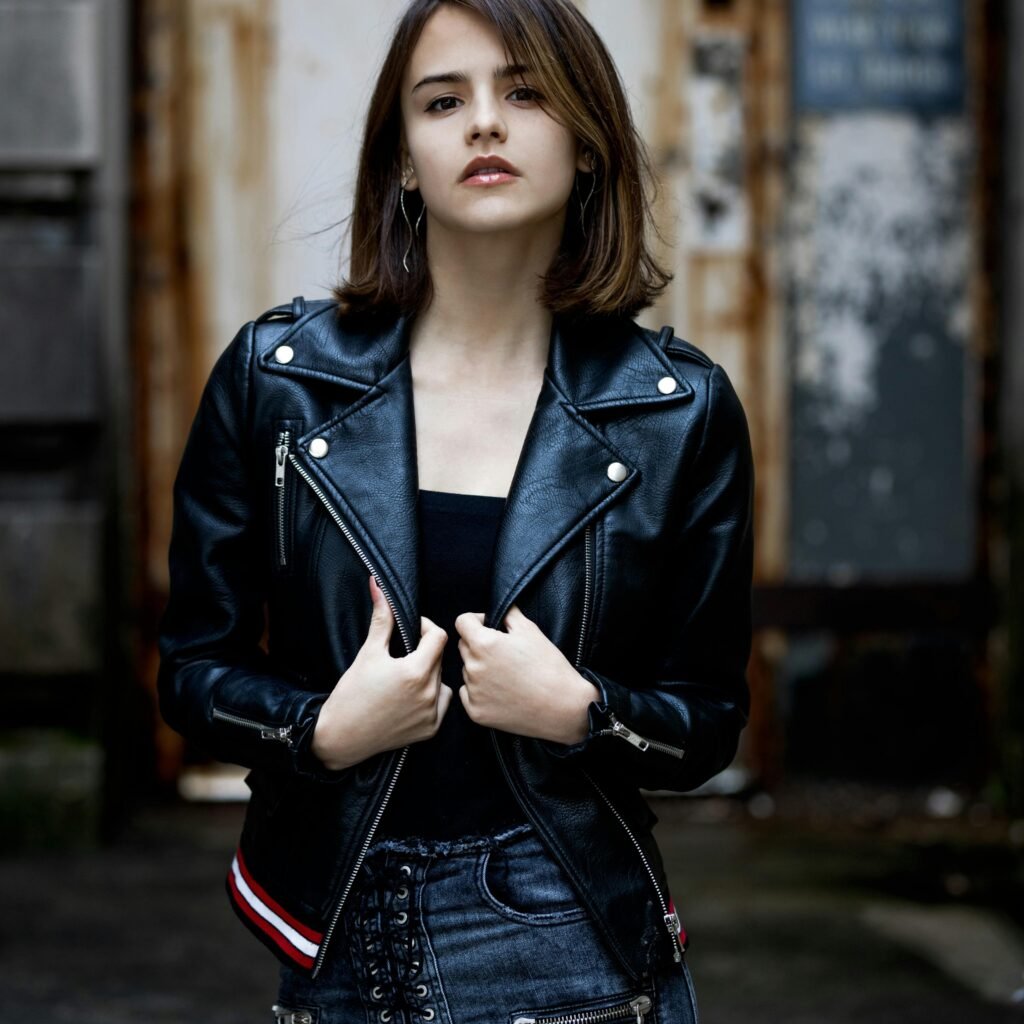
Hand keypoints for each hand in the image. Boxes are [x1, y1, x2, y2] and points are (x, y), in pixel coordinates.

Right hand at [312, 574, 452, 770]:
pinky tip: (412, 696)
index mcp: (416, 672)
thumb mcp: (368, 653)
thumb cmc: (351, 694)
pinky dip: (433, 697)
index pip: (438, 637)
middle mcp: (429, 694)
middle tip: (402, 655)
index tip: (411, 631)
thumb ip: (381, 619)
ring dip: (429, 674)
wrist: (341, 736)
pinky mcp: (430, 729)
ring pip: (442, 680)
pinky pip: (442, 703)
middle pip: (439, 659)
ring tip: (405, 677)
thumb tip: (379, 586)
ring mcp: (431, 714)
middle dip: (424, 651)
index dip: (425, 628)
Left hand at [454, 603, 600, 743]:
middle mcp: (473, 667)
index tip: (489, 627)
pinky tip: (502, 692)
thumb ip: (508, 614)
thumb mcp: (531, 630)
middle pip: (464, 647)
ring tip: (508, 676)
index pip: (462, 622)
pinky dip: (480, 692)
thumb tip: (498, 610)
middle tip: (504, 654)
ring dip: (481, 669)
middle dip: (479, 645)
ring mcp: (473, 692)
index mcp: (484, 644)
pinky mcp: (476, 712)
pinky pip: (468, 693)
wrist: (562, 707)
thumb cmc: (549, 667)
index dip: (476, 621)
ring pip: (468, 671)